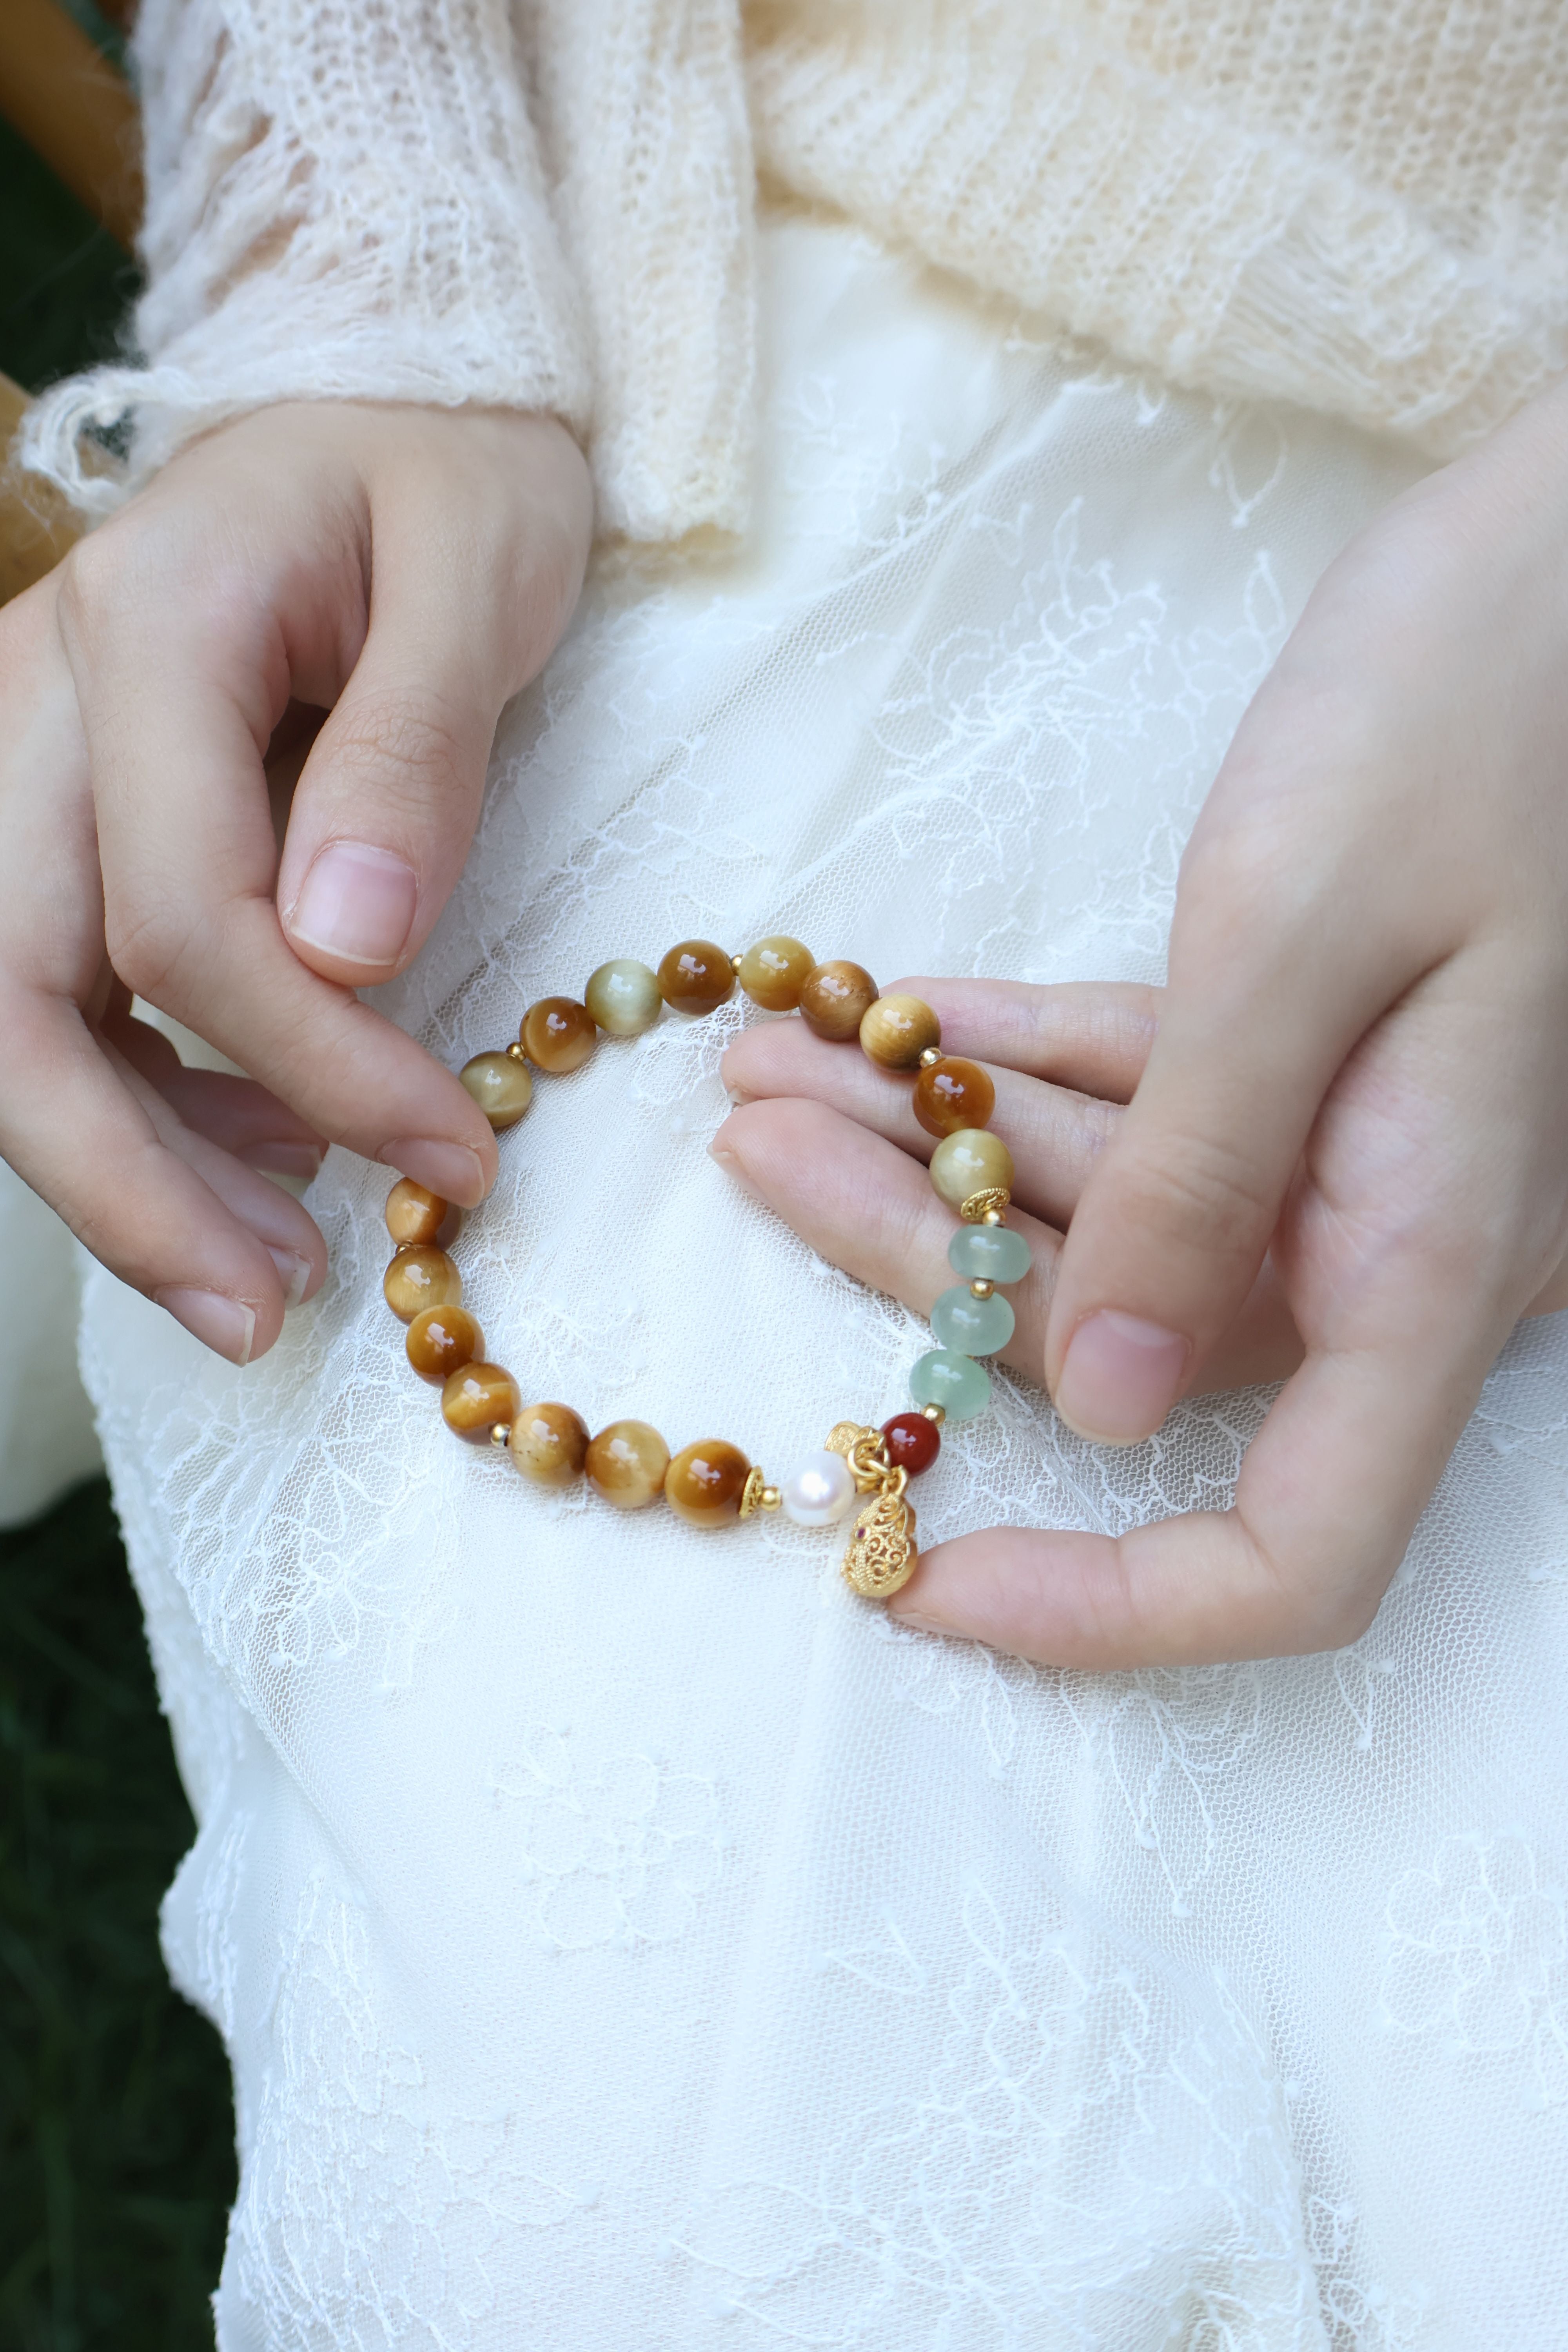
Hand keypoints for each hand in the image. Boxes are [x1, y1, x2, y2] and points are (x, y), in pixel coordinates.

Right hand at [0, 402, 590, 1362]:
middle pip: (9, 988)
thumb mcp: (479, 573)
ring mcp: (26, 756)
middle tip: (269, 1316)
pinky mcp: (57, 810)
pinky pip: (48, 990)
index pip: (179, 909)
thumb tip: (349, 949)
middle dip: (126, 1181)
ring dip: (117, 1169)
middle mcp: (39, 693)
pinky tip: (261, 1156)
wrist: (388, 401)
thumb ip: (409, 752)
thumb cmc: (451, 476)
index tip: (454, 1154)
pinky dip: (135, 1099)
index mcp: (150, 623)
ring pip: (2, 1009)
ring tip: (270, 1281)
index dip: (311, 1062)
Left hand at [716, 374, 1567, 1666]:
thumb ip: (1200, 1182)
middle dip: (913, 1255)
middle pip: (1121, 1337)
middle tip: (749, 1129)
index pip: (1286, 1555)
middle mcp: (1393, 1238)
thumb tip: (1107, 1411)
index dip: (1100, 1606)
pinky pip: (1153, 1100)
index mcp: (1425, 1260)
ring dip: (938, 1133)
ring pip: (1113, 1205)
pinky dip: (1026, 1062)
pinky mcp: (1326, 1043)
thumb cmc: (1481, 710)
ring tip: (772, 1043)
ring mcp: (1360, 1143)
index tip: (903, 1574)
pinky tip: (901, 1007)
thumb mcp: (1304, 942)